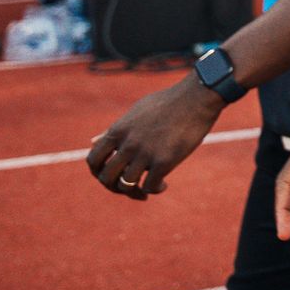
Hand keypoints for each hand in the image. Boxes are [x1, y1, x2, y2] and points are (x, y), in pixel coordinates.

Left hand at [87, 77, 222, 199]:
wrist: (197, 97)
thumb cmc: (168, 102)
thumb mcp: (137, 111)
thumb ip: (116, 129)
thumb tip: (93, 141)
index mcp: (118, 130)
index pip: (93, 160)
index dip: (97, 172)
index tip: (111, 175)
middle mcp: (128, 143)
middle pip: (106, 177)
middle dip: (114, 187)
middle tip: (128, 188)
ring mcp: (145, 153)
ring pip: (126, 185)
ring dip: (135, 192)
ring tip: (145, 191)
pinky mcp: (164, 161)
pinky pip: (150, 186)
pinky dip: (155, 189)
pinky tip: (163, 184)